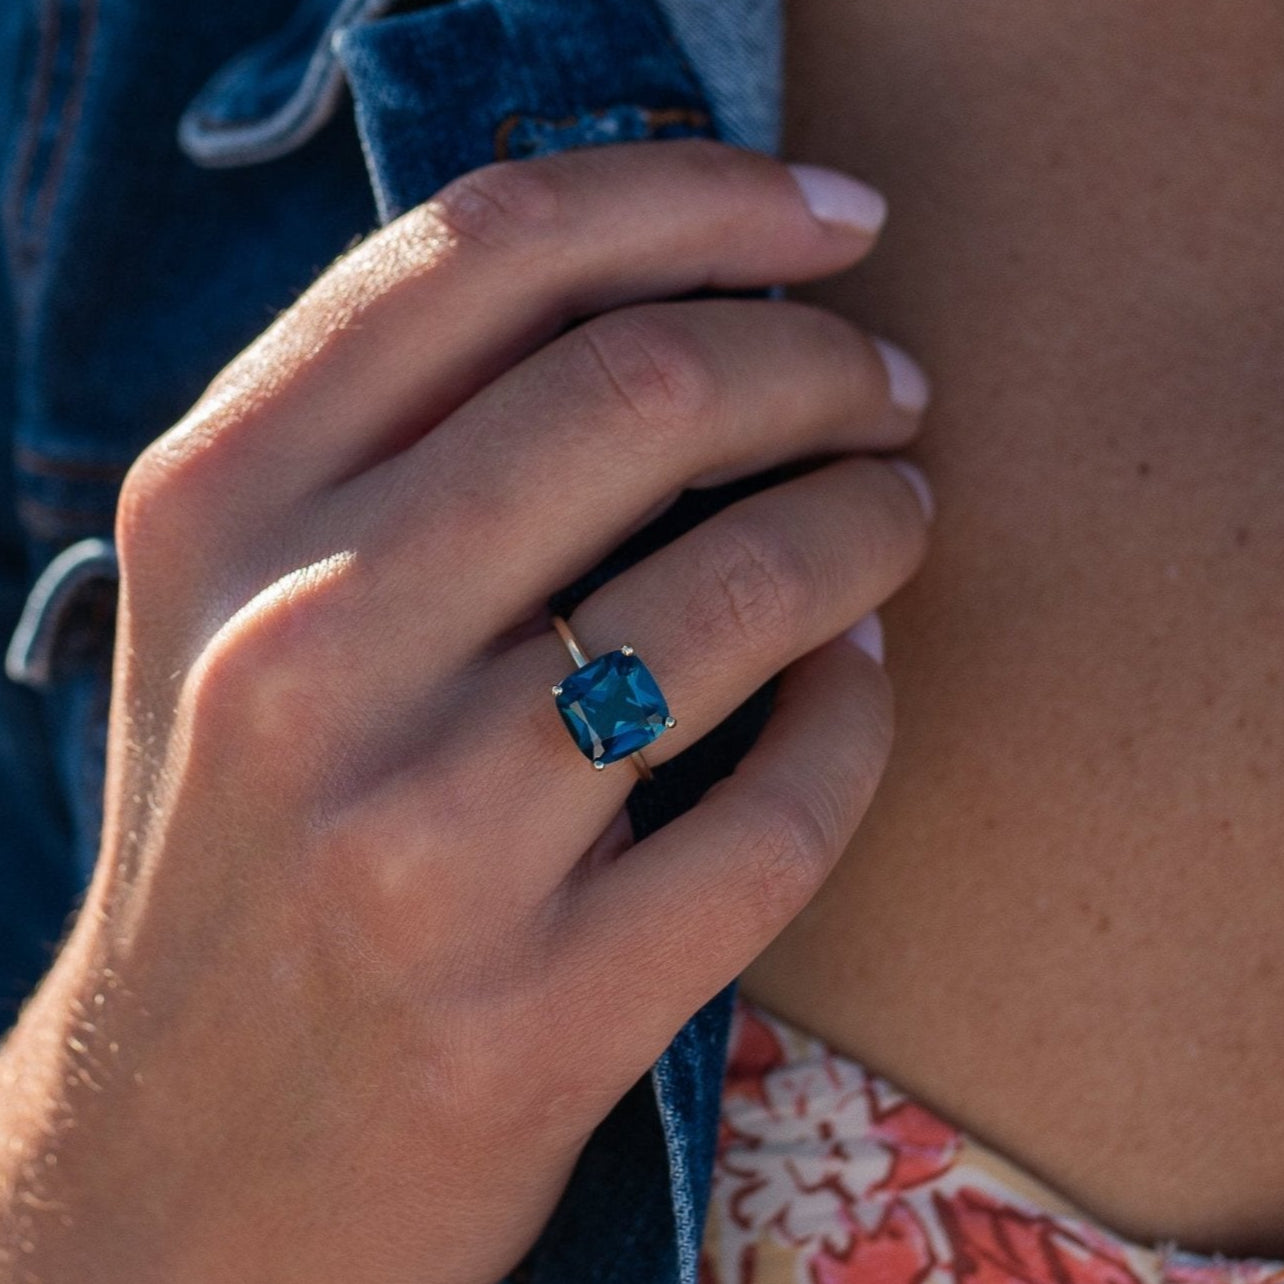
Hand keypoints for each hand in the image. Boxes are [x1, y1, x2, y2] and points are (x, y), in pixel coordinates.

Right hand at [0, 140, 928, 1282]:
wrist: (182, 1168)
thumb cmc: (241, 857)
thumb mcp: (249, 616)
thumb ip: (408, 446)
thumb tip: (679, 312)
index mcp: (216, 513)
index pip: (486, 250)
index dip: (695, 194)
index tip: (829, 215)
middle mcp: (295, 653)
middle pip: (642, 386)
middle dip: (820, 359)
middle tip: (888, 385)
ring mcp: (415, 845)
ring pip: (744, 587)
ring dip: (873, 520)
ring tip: (899, 515)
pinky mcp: (535, 1013)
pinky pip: (783, 808)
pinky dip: (861, 716)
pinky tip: (859, 682)